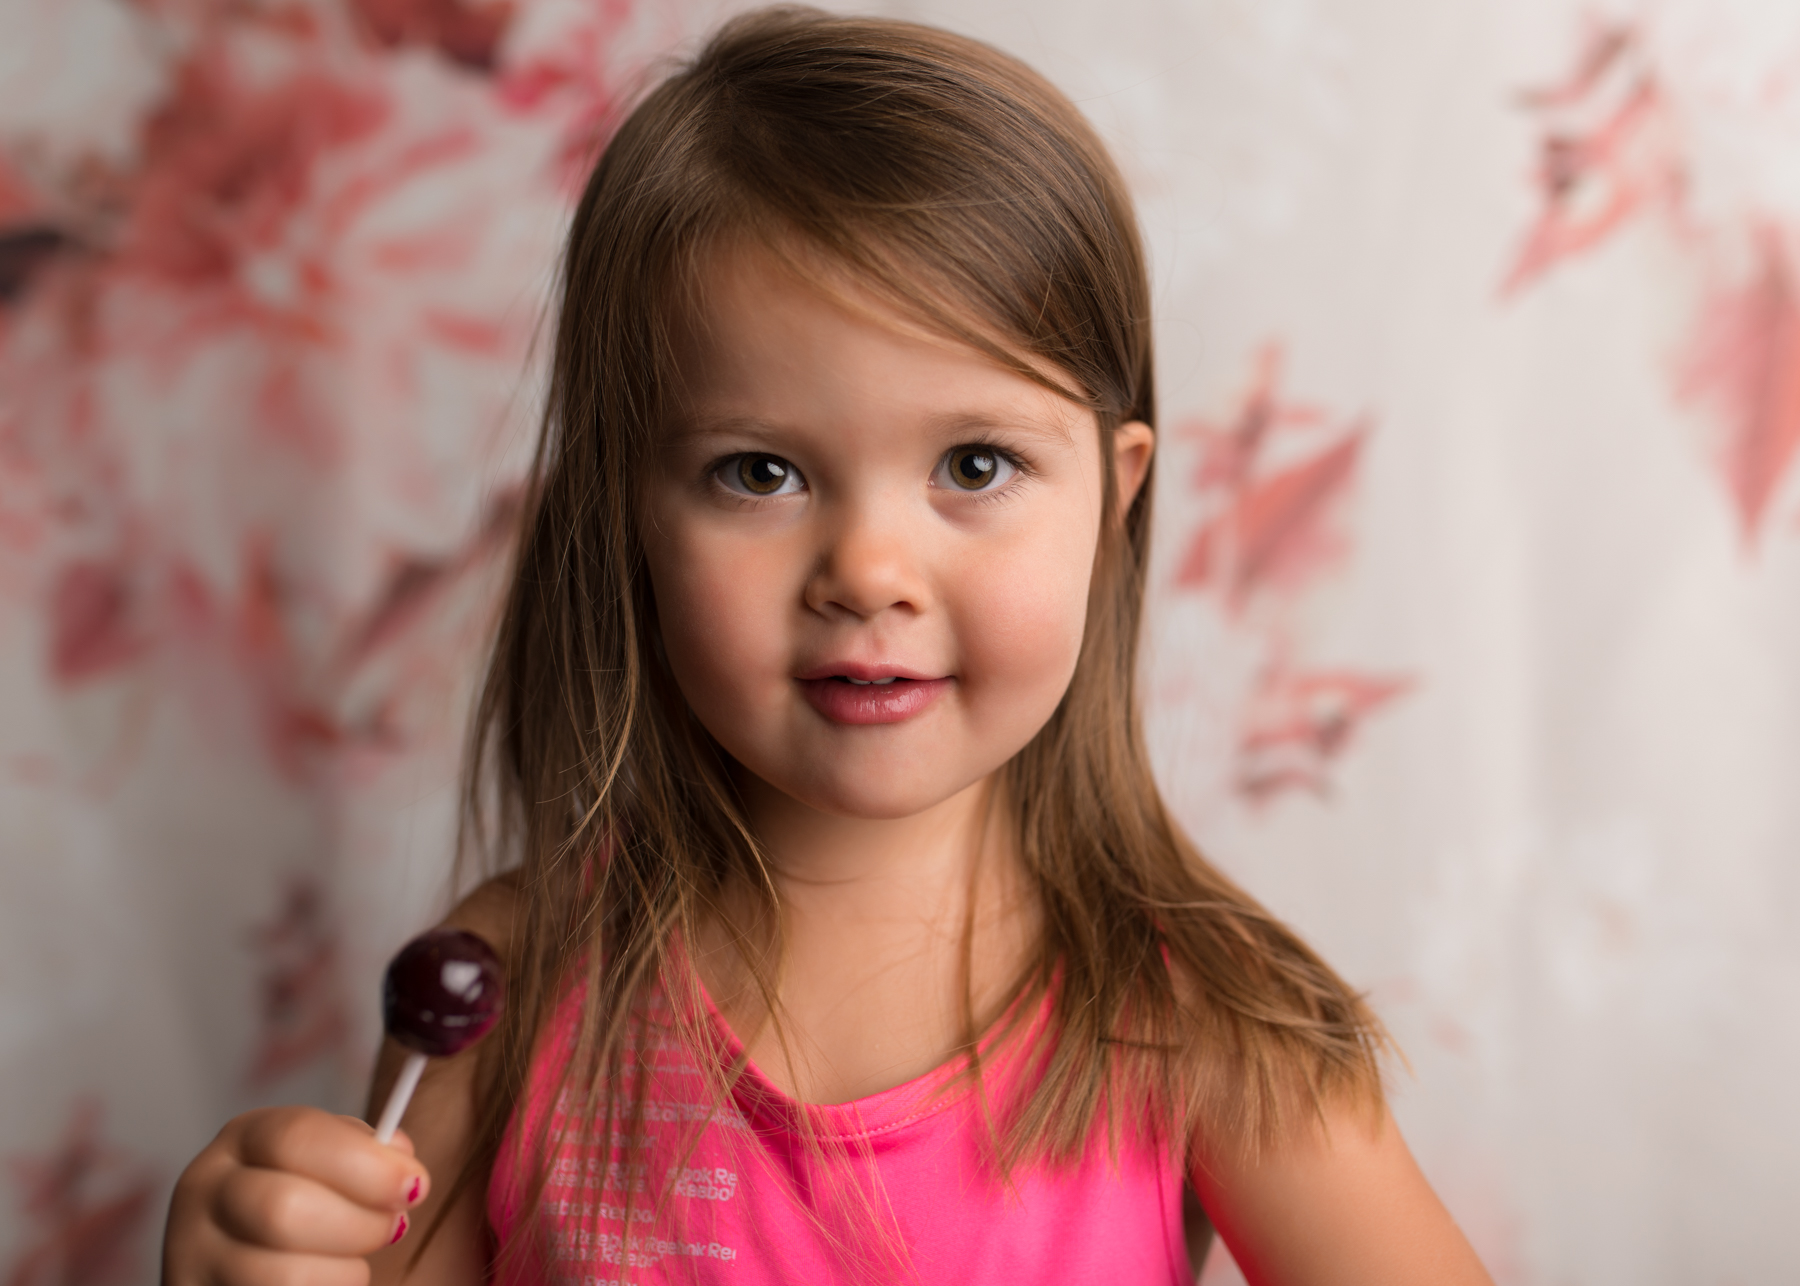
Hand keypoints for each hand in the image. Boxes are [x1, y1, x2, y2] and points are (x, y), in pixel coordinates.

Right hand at [163, 1107, 428, 1285]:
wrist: (252, 1262)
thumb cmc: (311, 1206)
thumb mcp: (329, 1164)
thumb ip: (366, 1152)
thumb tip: (401, 1158)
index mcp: (245, 1138)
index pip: (297, 1136)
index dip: (366, 1163)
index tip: (415, 1185)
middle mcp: (205, 1190)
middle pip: (285, 1208)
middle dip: (359, 1224)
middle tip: (393, 1229)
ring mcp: (192, 1255)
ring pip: (285, 1274)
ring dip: (344, 1273)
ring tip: (353, 1265)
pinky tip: (324, 1282)